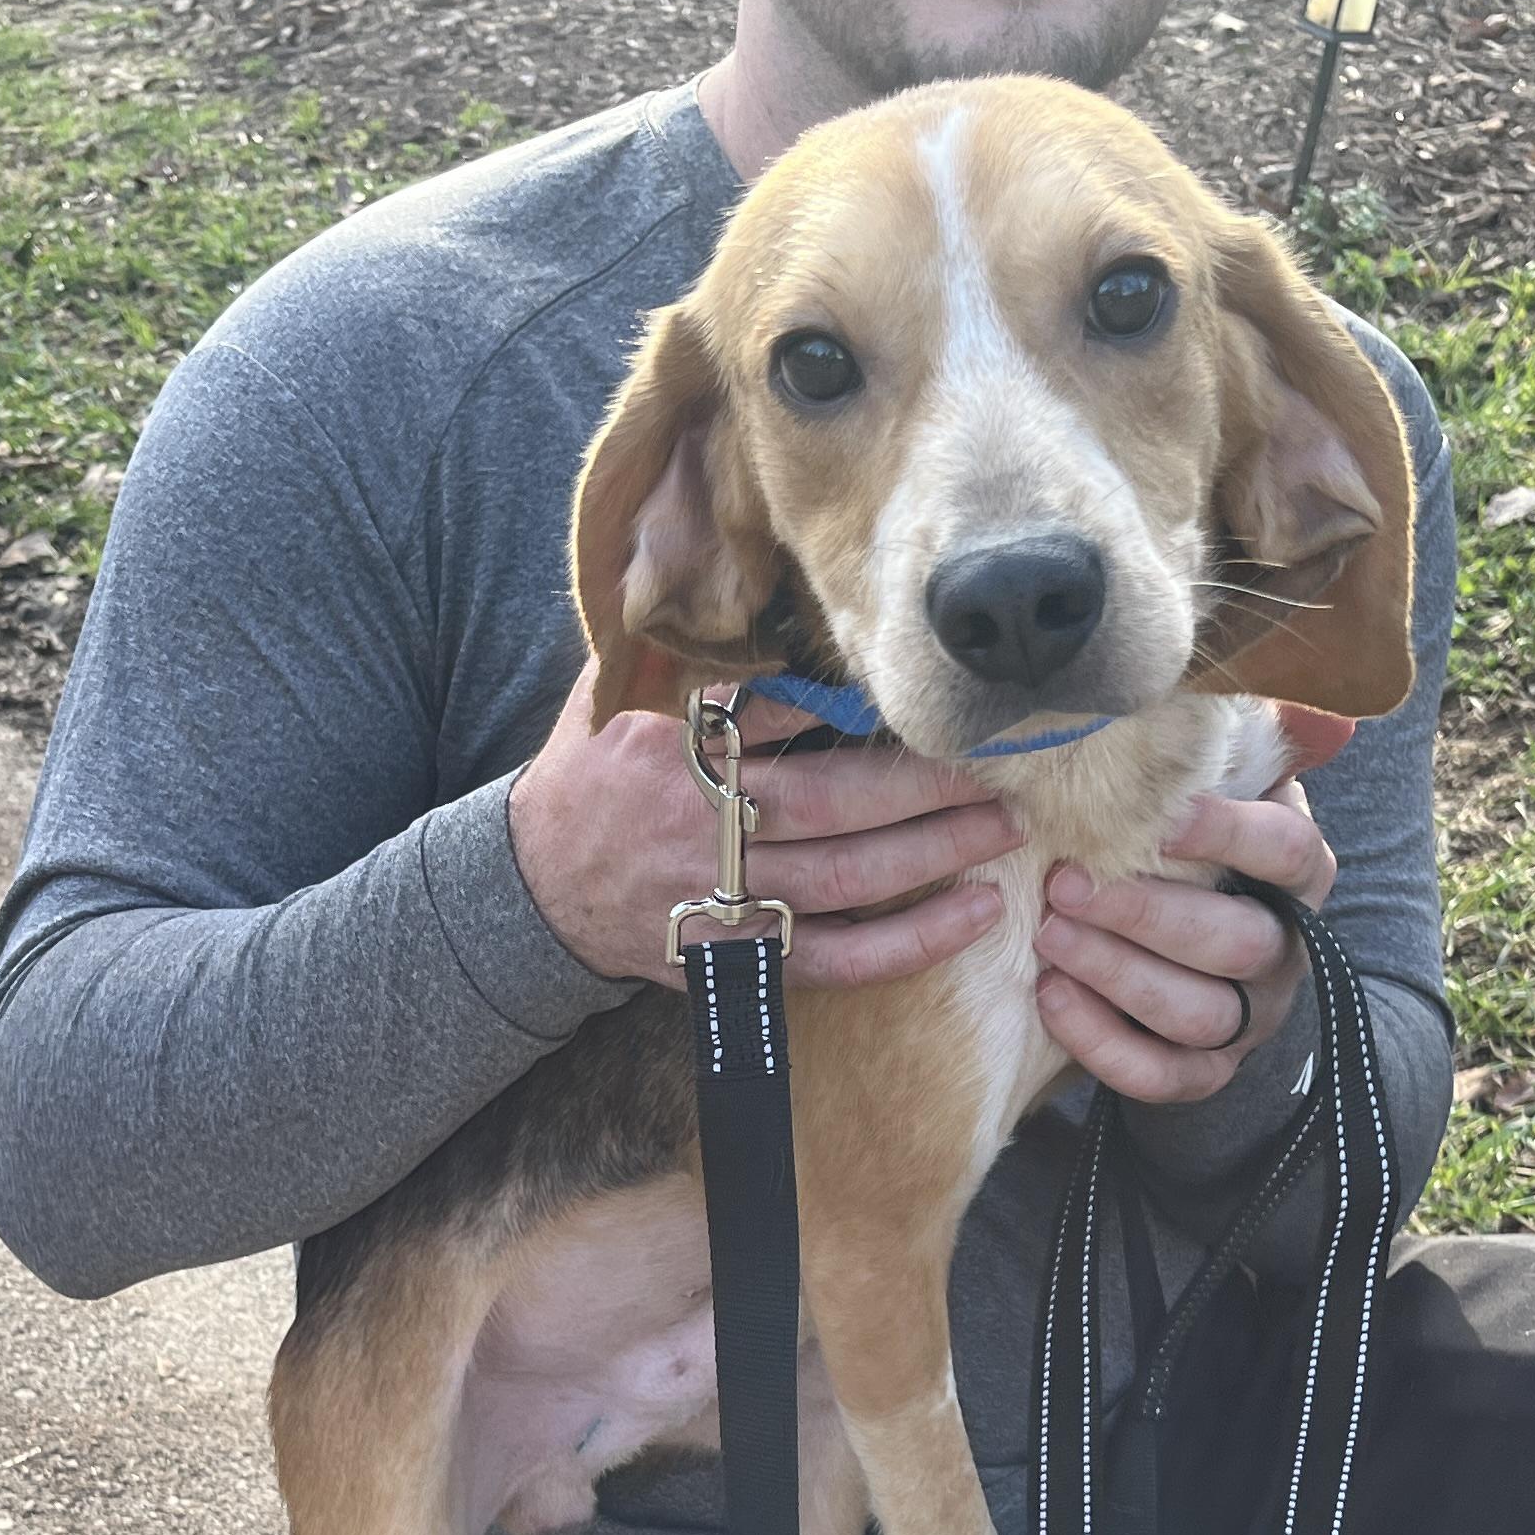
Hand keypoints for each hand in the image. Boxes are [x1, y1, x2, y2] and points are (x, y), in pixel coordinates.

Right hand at [509, 681, 1021, 990]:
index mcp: (675, 755)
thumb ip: (678, 650)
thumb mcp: (611, 698)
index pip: (774, 720)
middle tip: (1001, 766)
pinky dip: (910, 945)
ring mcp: (725, 901)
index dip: (852, 709)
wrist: (530, 891)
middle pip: (833, 804)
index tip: (919, 691)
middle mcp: (703, 829)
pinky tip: (974, 917)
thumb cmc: (586, 782)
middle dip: (924, 787)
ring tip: (1004, 828)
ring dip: (935, 855)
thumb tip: (729, 574)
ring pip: (848, 881)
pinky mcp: (740, 957)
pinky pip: (839, 959)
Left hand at [1033, 769, 1337, 1105]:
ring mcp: (1251, 1020)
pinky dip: (1103, 1044)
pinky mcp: (1206, 1072)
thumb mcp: (1228, 793)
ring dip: (1118, 975)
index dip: (1229, 835)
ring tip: (1048, 937)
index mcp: (1300, 877)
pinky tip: (1050, 996)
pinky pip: (1162, 1076)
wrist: (1203, 952)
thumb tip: (1319, 714)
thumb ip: (1250, 749)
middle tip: (1066, 883)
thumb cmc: (1199, 850)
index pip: (1287, 854)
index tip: (1159, 819)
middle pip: (1234, 942)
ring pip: (1198, 1014)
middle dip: (1145, 915)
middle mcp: (1287, 952)